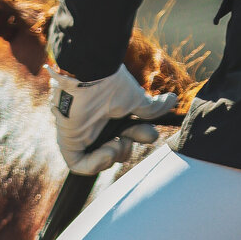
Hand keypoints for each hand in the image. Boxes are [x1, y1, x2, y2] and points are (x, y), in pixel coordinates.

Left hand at [51, 64, 178, 175]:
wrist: (90, 74)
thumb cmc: (110, 83)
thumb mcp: (135, 99)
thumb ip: (152, 107)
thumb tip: (173, 100)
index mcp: (108, 116)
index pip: (123, 137)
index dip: (137, 138)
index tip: (148, 133)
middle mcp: (93, 126)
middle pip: (111, 151)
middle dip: (125, 151)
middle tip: (128, 138)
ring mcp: (79, 134)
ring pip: (96, 160)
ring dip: (113, 156)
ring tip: (117, 143)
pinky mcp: (67, 141)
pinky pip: (78, 165)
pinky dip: (96, 164)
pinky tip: (109, 149)